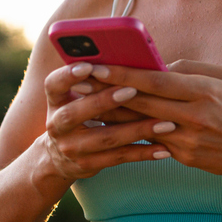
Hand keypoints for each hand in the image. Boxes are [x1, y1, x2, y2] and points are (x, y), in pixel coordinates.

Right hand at [41, 62, 171, 180]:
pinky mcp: (88, 165)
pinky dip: (143, 153)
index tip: (88, 66)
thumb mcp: (76, 97)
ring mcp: (72, 148)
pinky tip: (165, 149)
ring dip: (138, 129)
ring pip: (106, 138)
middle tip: (133, 90)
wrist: (60, 158)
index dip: (68, 75)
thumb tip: (131, 56)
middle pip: (77, 113)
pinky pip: (119, 158)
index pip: (53, 84)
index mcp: (55, 101)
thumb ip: (95, 81)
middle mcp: (57, 125)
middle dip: (105, 101)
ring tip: (167, 123)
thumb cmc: (80, 114)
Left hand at [91, 60, 221, 190]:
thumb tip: (155, 66)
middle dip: (106, 92)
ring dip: (110, 114)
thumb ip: (188, 69)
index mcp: (203, 91)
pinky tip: (110, 125)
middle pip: (140, 103)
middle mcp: (193, 117)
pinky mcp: (183, 157)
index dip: (122, 74)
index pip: (155, 81)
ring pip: (140, 126)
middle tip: (77, 81)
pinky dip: (130, 132)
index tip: (96, 65)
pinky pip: (152, 142)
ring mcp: (186, 140)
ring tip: (84, 102)